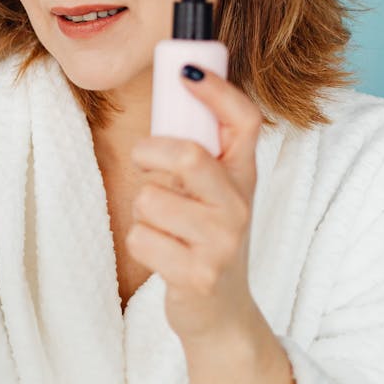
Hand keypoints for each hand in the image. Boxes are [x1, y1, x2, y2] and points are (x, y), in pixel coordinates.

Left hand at [127, 64, 264, 343]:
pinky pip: (140, 238)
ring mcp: (221, 243)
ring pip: (150, 200)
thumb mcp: (213, 191)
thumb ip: (198, 150)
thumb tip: (175, 86)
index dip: (217, 90)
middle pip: (188, 156)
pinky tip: (162, 254)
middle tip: (143, 158)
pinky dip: (139, 243)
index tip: (186, 70)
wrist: (222, 313)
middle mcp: (239, 206)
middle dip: (150, 151)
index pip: (244, 120)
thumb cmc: (207, 238)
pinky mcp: (196, 275)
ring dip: (143, 209)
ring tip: (162, 224)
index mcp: (243, 176)